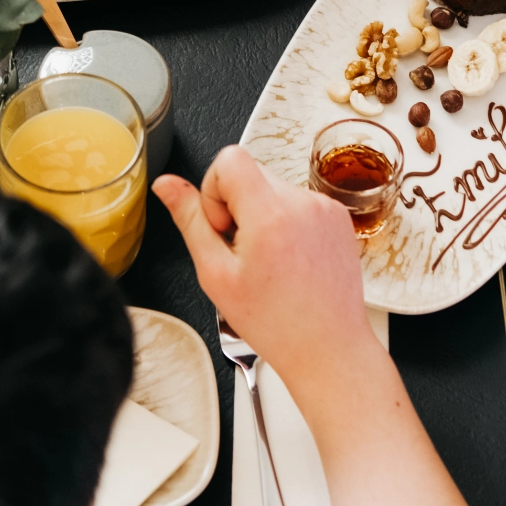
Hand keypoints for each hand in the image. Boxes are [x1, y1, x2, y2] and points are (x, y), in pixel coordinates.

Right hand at [152, 147, 378, 390]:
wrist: (328, 347)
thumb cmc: (275, 323)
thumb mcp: (216, 274)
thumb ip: (189, 220)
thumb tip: (166, 185)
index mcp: (270, 214)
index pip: (229, 158)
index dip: (213, 191)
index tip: (223, 227)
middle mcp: (303, 203)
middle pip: (251, 173)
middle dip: (236, 206)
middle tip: (242, 253)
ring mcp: (326, 208)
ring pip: (273, 188)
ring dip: (262, 215)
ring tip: (268, 262)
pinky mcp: (338, 218)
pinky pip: (299, 202)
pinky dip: (286, 223)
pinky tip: (288, 261)